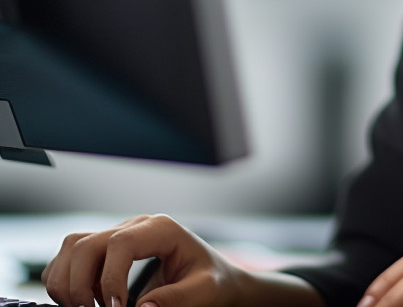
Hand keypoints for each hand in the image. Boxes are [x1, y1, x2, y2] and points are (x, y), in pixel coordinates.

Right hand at [41, 213, 251, 306]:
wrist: (214, 275)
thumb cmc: (211, 280)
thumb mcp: (203, 291)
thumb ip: (177, 299)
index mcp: (161, 229)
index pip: (119, 243)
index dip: (110, 279)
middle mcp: (136, 226)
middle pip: (86, 244)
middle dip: (78, 285)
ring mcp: (120, 234)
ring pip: (72, 247)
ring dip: (67, 282)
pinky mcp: (108, 249)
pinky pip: (70, 257)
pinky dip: (66, 281)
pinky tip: (85, 300)